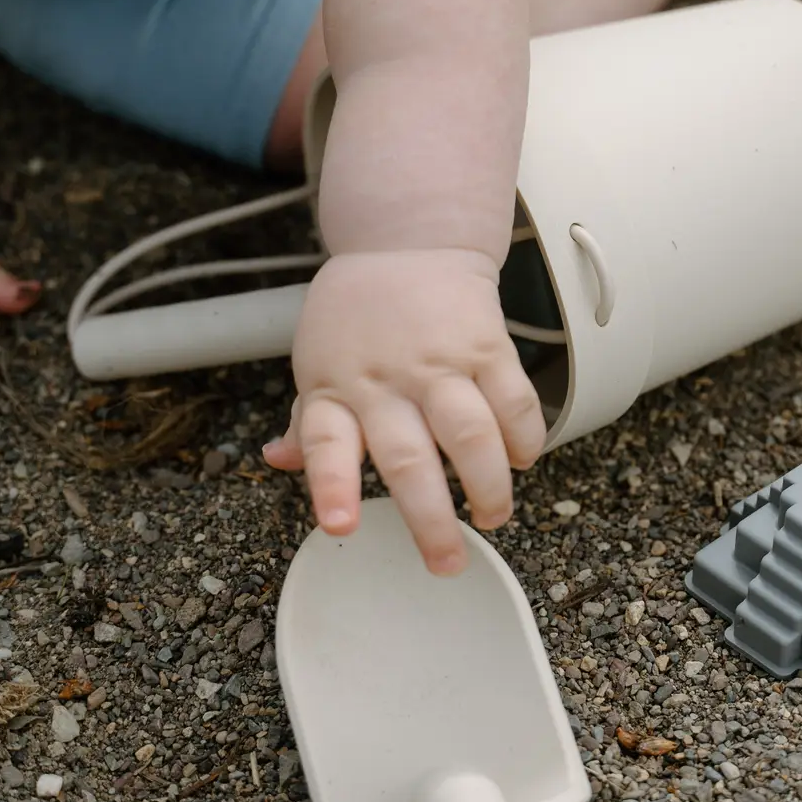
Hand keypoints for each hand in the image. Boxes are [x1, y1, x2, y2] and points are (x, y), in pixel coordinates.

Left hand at [262, 249, 545, 573]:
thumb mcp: (317, 361)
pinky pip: (513, 399)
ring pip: (470, 435)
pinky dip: (524, 438)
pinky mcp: (485, 343)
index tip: (341, 527)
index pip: (326, 442)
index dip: (332, 486)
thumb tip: (276, 460)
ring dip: (488, 486)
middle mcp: (384, 379)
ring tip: (492, 516)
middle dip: (430, 519)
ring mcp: (438, 362)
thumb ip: (307, 419)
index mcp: (334, 388)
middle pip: (409, 458)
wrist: (406, 240)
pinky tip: (523, 460)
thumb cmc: (358, 313)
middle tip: (446, 562)